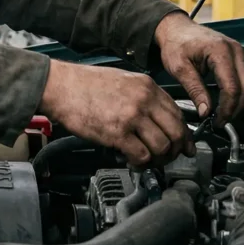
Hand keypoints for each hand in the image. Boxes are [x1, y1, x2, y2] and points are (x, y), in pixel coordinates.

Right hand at [39, 60, 193, 166]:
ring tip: (147, 162)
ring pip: (162, 147)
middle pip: (176, 132)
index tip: (184, 145)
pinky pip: (141, 155)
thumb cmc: (84, 83)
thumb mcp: (122, 80)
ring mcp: (132, 116)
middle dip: (175, 150)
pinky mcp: (117, 133)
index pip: (178, 114)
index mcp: (147, 86)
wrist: (60, 86)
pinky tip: (132, 162)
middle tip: (168, 158)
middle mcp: (144, 100)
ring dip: (158, 160)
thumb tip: (156, 120)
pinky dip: (140, 164)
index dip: (183, 134)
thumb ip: (142, 97)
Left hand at [154, 12, 243, 125]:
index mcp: (220, 51)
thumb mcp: (178, 67)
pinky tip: (235, 106)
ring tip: (228, 117)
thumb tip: (205, 112)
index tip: (217, 121)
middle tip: (223, 122)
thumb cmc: (176, 43)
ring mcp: (241, 54)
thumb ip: (194, 89)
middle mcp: (236, 51)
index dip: (227, 109)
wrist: (177, 28)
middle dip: (237, 110)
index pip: (232, 87)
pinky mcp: (241, 58)